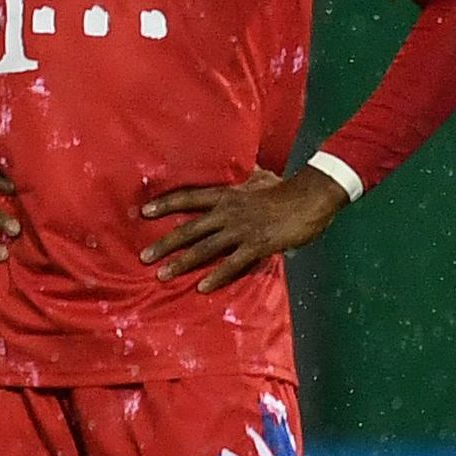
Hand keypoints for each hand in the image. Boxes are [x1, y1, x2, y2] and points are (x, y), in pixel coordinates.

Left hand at [139, 165, 343, 288]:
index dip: (165, 204)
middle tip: (144, 257)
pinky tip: (202, 287)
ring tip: (162, 275)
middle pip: (189, 229)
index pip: (189, 198)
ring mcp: (241, 230)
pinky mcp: (257, 246)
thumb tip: (247, 168)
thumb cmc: (287, 187)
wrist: (311, 197)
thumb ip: (247, 177)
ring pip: (205, 248)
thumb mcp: (260, 177)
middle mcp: (228, 212)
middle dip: (165, 244)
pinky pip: (232, 264)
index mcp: (227, 195)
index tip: (144, 212)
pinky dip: (216, 276)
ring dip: (182, 263)